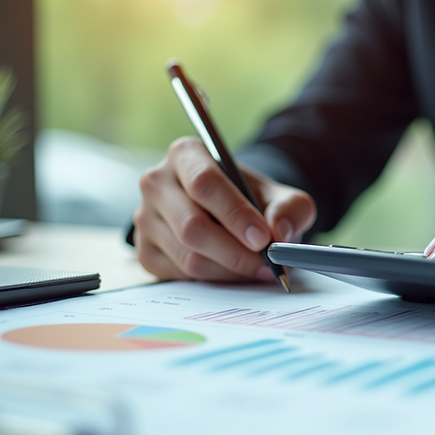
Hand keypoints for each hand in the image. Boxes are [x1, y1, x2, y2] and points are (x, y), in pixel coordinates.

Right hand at [133, 136, 316, 281]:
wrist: (230, 211)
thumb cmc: (251, 198)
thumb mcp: (280, 195)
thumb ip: (289, 208)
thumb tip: (279, 232)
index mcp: (186, 154)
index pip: (205, 184)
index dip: (235, 214)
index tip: (263, 238)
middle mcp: (157, 182)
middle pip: (193, 226)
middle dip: (236, 252)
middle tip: (267, 264)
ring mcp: (145, 218)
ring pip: (188, 256)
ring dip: (229, 270)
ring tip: (258, 269)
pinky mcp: (145, 251)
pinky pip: (180, 275)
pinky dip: (214, 279)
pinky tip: (234, 272)